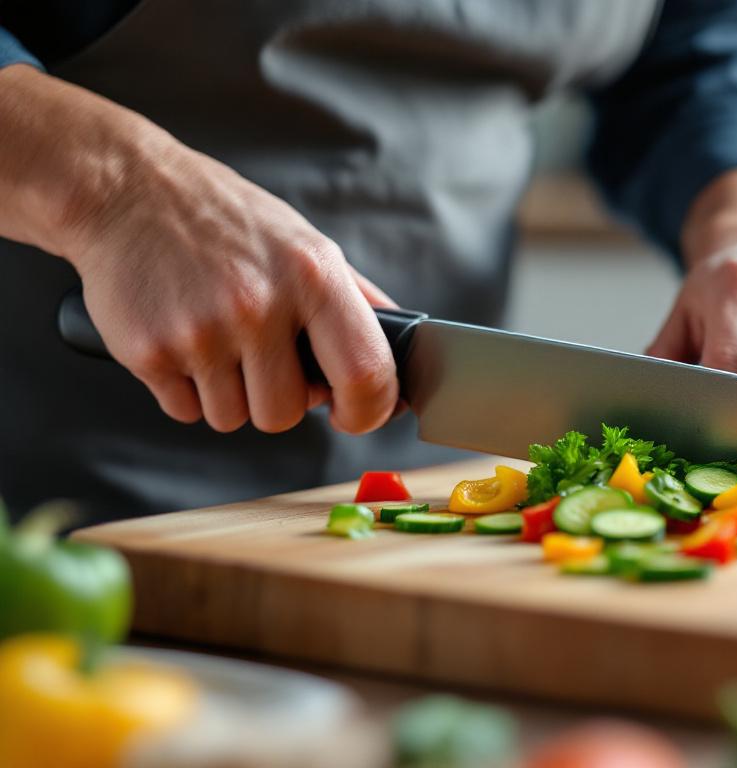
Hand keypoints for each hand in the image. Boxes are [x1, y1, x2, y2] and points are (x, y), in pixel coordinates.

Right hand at [0, 66, 397, 434]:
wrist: (124, 189)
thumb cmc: (223, 218)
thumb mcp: (304, 242)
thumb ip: (356, 298)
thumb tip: (401, 345)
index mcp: (312, 276)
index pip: (364, 372)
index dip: (368, 410)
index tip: (354, 413)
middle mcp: (258, 305)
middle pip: (286, 413)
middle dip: (279, 400)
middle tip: (264, 362)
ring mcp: (200, 331)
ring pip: (233, 419)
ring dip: (229, 396)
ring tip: (218, 342)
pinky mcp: (148, 352)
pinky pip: (184, 411)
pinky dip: (186, 390)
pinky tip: (183, 341)